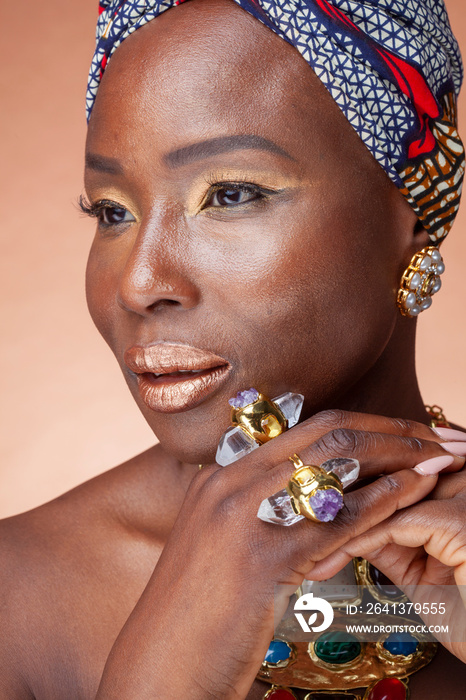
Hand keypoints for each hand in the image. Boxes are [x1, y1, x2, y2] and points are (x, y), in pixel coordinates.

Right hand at [96, 410, 464, 698]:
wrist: (160, 666)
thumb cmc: (197, 613)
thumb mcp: (221, 544)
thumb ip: (259, 510)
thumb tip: (319, 497)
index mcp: (220, 475)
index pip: (303, 429)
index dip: (360, 422)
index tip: (399, 429)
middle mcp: (230, 482)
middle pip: (325, 433)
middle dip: (388, 428)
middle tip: (431, 434)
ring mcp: (244, 515)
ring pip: (338, 463)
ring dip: (400, 455)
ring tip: (437, 457)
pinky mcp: (263, 558)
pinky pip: (341, 517)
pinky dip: (387, 498)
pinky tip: (415, 491)